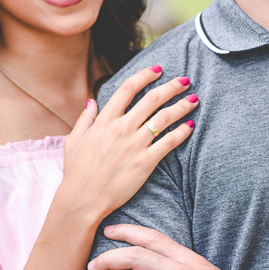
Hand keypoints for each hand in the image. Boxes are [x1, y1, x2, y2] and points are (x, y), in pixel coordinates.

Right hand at [57, 66, 198, 223]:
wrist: (83, 199)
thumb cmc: (77, 172)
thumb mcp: (74, 140)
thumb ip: (85, 118)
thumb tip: (92, 100)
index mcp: (105, 120)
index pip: (128, 88)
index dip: (145, 75)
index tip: (158, 70)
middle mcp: (122, 128)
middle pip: (152, 99)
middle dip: (172, 87)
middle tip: (185, 81)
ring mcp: (135, 144)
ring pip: (164, 117)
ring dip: (182, 106)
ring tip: (194, 100)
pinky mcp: (145, 162)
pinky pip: (168, 142)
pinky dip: (182, 132)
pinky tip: (190, 126)